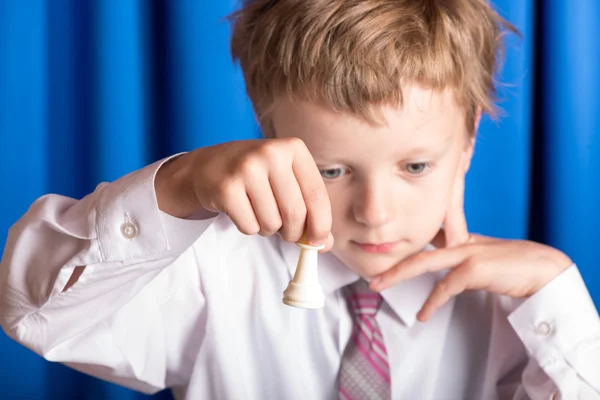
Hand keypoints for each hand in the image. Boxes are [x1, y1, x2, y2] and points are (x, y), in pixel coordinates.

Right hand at [156, 138, 333, 250]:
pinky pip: (249, 227)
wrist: (208, 166)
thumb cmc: (256, 176)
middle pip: (295, 213)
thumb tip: (324, 244)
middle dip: (293, 232)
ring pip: (272, 223)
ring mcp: (246, 168)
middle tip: (286, 233)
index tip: (318, 241)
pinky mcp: (226, 187)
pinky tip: (242, 210)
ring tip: (258, 211)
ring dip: (268, 228)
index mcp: (293, 148)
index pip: (317, 195)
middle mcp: (271, 153)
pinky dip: (249, 227)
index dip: (321, 224)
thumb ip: (309, 210)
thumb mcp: (286, 181)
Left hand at [369, 154, 571, 320]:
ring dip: (398, 275)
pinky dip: (432, 302)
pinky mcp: (474, 268)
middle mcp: (461, 242)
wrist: (545, 269)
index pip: (427, 241)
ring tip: (379, 286)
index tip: (386, 261)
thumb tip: (447, 270)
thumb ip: (464, 259)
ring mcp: (467, 252)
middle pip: (418, 251)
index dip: (405, 250)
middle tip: (372, 275)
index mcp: (462, 238)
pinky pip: (445, 287)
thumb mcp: (485, 257)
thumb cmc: (517, 264)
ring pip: (423, 263)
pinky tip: (423, 314)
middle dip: (392, 263)